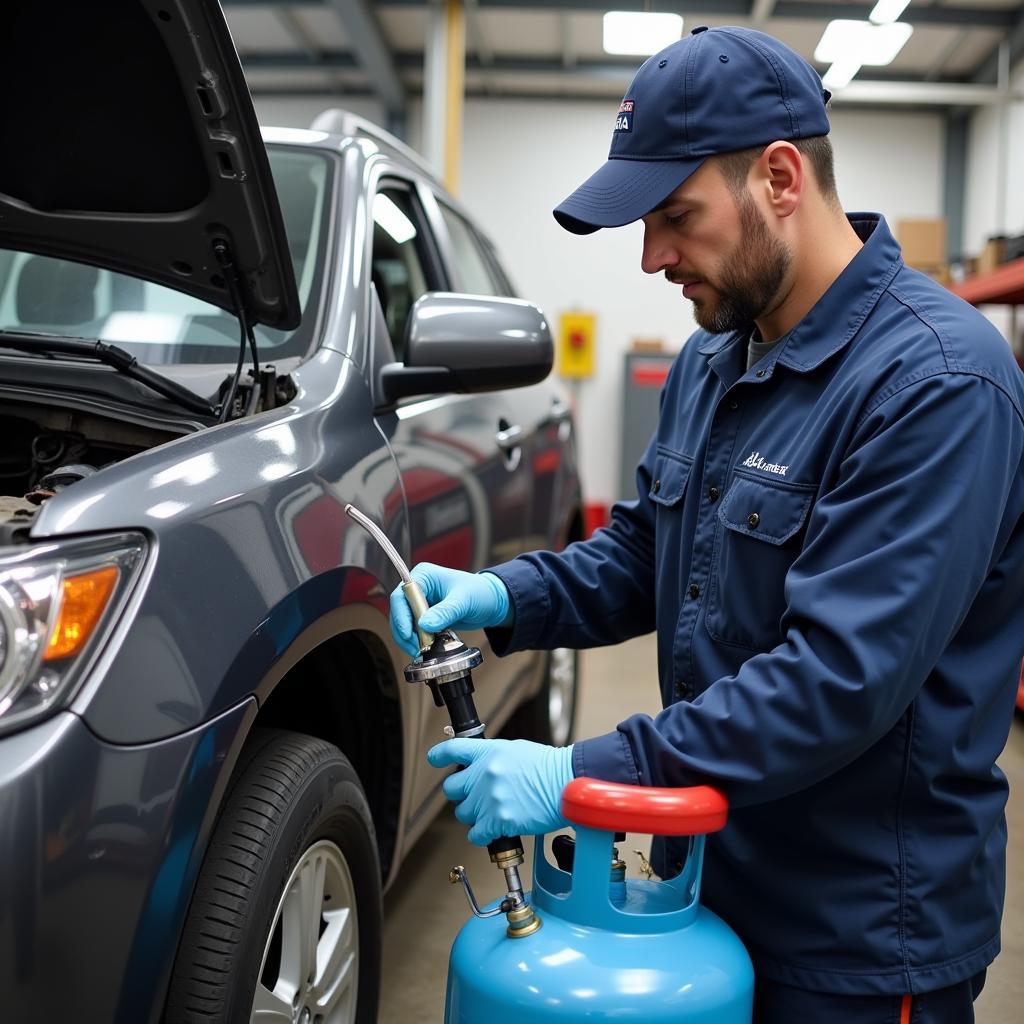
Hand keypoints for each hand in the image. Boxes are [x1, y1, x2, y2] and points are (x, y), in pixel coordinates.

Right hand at [389, 563, 511, 658]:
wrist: (492, 602)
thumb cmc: (481, 593)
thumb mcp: (464, 601)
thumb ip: (445, 612)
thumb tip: (425, 624)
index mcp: (425, 576)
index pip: (402, 595)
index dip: (401, 615)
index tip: (407, 633)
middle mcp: (420, 588)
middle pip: (399, 611)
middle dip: (405, 631)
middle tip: (417, 647)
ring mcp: (422, 603)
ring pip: (404, 623)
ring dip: (410, 639)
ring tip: (422, 650)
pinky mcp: (426, 616)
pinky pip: (414, 630)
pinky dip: (417, 641)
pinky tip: (426, 648)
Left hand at [427, 738, 574, 844]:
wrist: (566, 783)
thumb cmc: (548, 767)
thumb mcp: (516, 750)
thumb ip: (493, 758)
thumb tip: (483, 769)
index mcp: (488, 753)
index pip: (453, 750)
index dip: (439, 755)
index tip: (434, 758)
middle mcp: (484, 775)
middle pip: (452, 788)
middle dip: (461, 794)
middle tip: (474, 797)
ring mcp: (489, 798)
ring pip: (462, 813)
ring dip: (473, 815)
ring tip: (489, 813)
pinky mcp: (498, 820)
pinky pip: (475, 834)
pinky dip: (482, 835)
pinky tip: (492, 829)